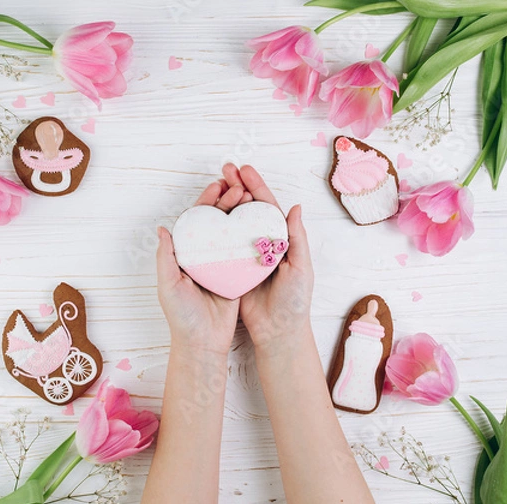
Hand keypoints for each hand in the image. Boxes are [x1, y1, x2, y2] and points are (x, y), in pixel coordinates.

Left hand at [156, 178, 244, 357]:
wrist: (203, 343)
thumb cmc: (182, 316)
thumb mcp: (169, 285)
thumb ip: (166, 258)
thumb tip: (162, 229)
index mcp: (186, 255)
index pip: (196, 221)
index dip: (205, 202)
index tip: (217, 186)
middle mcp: (204, 256)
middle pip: (216, 222)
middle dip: (227, 202)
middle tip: (239, 188)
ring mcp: (222, 265)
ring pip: (232, 232)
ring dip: (241, 214)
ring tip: (251, 198)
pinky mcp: (237, 275)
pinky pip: (244, 251)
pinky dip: (252, 235)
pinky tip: (260, 222)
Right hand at [220, 164, 314, 350]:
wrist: (277, 331)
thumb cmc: (295, 301)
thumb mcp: (301, 268)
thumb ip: (297, 239)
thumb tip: (296, 207)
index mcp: (280, 239)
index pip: (267, 206)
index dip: (256, 186)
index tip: (244, 170)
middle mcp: (261, 242)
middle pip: (248, 209)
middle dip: (238, 186)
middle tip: (225, 169)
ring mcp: (245, 254)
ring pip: (234, 222)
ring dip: (225, 202)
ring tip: (214, 185)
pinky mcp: (232, 268)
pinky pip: (222, 244)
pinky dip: (215, 228)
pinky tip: (205, 216)